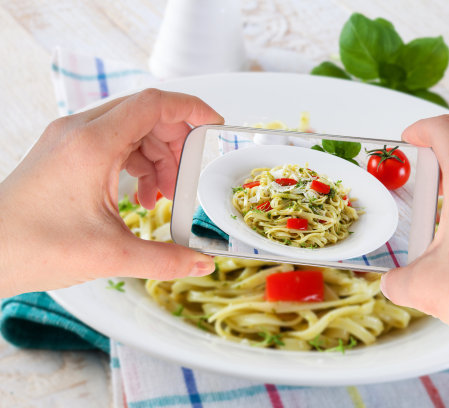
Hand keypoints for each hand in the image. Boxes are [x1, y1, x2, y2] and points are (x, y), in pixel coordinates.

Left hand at [0, 89, 222, 296]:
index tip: (214, 126)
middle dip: (176, 142)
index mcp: (93, 144)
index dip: (191, 109)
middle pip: (146, 114)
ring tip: (163, 194)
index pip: (154, 104)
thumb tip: (202, 264)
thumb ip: (166, 259)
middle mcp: (79, 131)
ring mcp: (69, 139)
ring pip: (130, 128)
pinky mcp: (65, 152)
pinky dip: (136, 162)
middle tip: (189, 175)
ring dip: (157, 155)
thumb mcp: (111, 255)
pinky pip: (113, 142)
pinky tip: (141, 196)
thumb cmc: (32, 247)